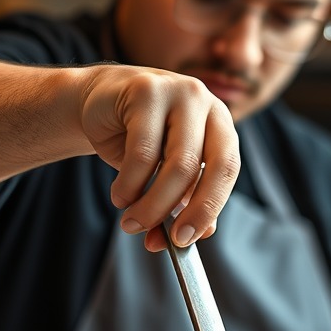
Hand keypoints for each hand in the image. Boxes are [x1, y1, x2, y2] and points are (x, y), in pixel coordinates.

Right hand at [80, 65, 239, 250]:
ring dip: (149, 204)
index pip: (227, 169)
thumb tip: (195, 236)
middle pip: (200, 166)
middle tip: (161, 239)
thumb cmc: (141, 138)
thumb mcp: (169, 169)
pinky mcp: (144, 90)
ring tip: (130, 222)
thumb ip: (187, 199)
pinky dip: (128, 185)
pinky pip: (141, 152)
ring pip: (172, 163)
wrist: (103, 100)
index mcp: (220, 124)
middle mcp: (204, 103)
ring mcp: (176, 92)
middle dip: (180, 209)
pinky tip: (119, 197)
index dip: (208, 208)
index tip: (185, 240)